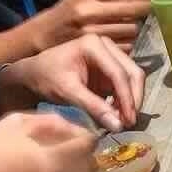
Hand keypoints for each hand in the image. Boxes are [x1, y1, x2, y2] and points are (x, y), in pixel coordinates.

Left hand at [0, 35, 145, 130]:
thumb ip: (94, 107)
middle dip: (133, 100)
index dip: (127, 99)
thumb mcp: (69, 92)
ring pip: (133, 78)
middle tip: (129, 123)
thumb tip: (118, 126)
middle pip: (133, 73)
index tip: (128, 121)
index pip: (119, 73)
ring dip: (131, 101)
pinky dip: (125, 101)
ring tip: (123, 121)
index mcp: (94, 45)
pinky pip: (125, 85)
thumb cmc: (48, 78)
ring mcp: (110, 55)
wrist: (37, 73)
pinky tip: (117, 115)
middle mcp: (106, 46)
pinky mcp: (110, 68)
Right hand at [0, 112, 96, 171]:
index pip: (88, 143)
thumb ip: (52, 122)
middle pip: (90, 162)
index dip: (85, 132)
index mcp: (55, 161)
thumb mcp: (16, 123)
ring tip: (56, 156)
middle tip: (66, 141)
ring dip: (77, 165)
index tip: (76, 127)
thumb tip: (75, 126)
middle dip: (83, 150)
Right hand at [30, 0, 150, 51]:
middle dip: (142, 9)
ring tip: (126, 24)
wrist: (46, 38)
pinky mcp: (99, 52)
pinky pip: (126, 45)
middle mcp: (89, 11)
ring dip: (134, 27)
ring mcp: (93, 33)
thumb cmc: (70, 13)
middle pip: (132, 10)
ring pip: (132, 29)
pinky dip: (127, 42)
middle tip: (147, 7)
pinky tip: (119, 39)